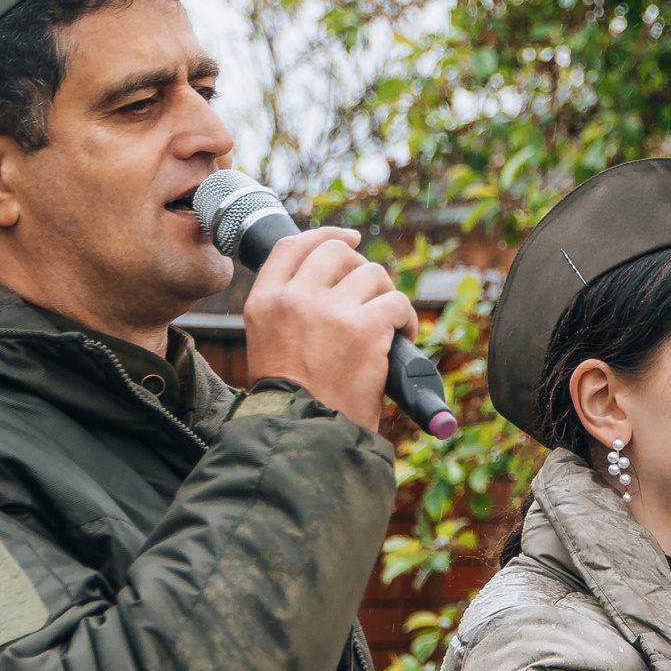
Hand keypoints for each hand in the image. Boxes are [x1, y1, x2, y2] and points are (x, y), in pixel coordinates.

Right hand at [241, 227, 414, 433]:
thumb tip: (335, 282)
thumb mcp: (270, 345)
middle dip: (362, 268)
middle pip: (337, 252)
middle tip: (374, 295)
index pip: (292, 246)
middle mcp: (293, 299)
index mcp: (263, 302)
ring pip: (373, 274)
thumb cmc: (295, 401)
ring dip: (387, 296)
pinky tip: (402, 338)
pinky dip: (406, 319)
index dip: (325, 235)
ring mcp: (329, 311)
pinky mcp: (364, 328)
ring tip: (388, 326)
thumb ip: (291, 311)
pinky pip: (397, 302)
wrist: (305, 435)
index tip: (350, 238)